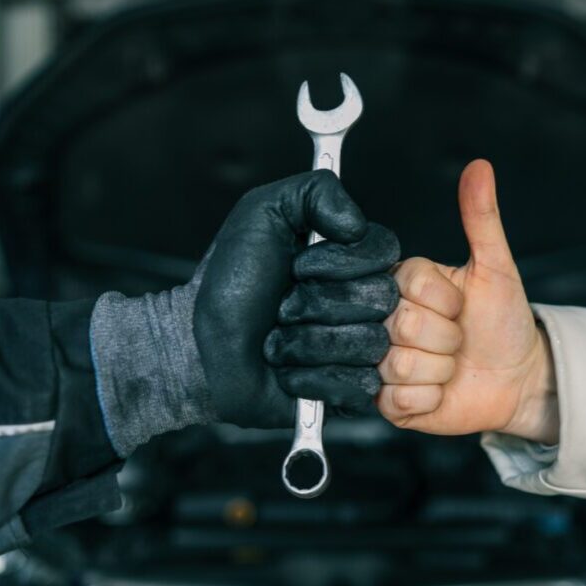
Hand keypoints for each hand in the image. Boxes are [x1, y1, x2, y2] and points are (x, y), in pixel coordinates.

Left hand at [91, 170, 398, 455]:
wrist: (200, 344)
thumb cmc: (232, 280)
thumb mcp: (263, 212)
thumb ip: (317, 191)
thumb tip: (358, 223)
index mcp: (356, 260)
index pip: (385, 252)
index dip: (340, 261)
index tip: (297, 265)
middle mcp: (366, 303)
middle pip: (380, 299)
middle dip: (316, 302)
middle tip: (282, 307)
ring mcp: (363, 350)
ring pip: (368, 343)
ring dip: (307, 342)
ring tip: (278, 340)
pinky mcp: (350, 394)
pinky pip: (357, 385)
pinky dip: (309, 376)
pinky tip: (286, 371)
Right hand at [376, 160, 557, 443]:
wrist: (516, 378)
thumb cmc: (503, 322)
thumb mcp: (495, 268)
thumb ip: (482, 218)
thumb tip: (480, 168)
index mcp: (403, 284)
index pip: (409, 285)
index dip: (444, 301)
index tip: (460, 307)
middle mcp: (384, 320)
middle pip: (403, 326)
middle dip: (446, 337)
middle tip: (458, 338)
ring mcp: (381, 362)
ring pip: (400, 364)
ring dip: (440, 369)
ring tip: (449, 364)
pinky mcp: (385, 401)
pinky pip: (399, 399)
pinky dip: (430, 399)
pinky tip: (439, 390)